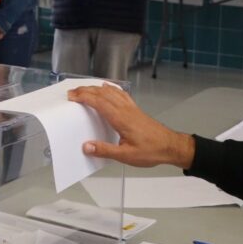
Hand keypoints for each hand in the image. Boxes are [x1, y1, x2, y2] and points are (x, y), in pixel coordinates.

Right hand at [68, 84, 195, 168]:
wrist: (171, 146)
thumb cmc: (151, 151)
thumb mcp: (126, 156)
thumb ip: (105, 151)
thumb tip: (86, 147)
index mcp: (121, 118)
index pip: (99, 102)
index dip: (84, 97)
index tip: (72, 97)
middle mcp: (125, 109)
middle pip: (102, 93)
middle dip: (85, 90)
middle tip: (72, 92)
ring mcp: (131, 108)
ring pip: (111, 92)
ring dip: (96, 88)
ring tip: (84, 89)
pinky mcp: (135, 109)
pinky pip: (121, 94)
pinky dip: (111, 88)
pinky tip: (108, 87)